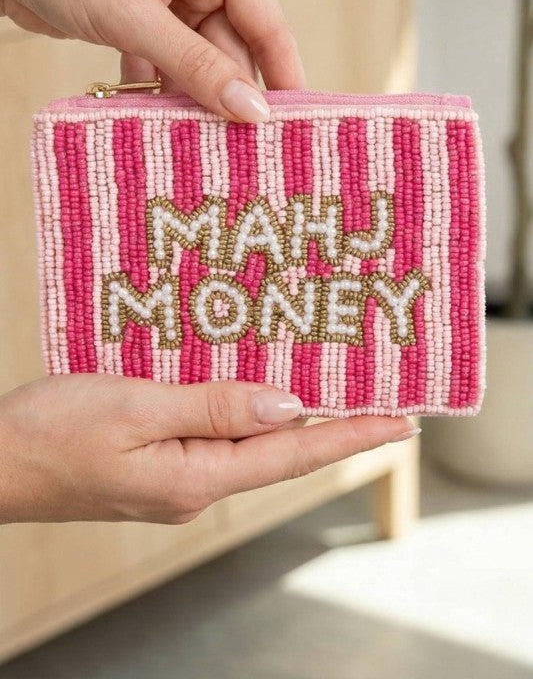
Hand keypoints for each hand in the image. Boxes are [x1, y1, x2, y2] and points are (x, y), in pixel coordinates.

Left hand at [0, 0, 304, 120]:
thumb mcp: (134, 17)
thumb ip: (196, 66)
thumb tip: (251, 110)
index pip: (267, 24)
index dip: (284, 77)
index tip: (294, 125)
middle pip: (235, 52)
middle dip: (231, 98)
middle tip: (243, 152)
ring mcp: (174, 3)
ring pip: (202, 66)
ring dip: (195, 102)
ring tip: (202, 146)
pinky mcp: (147, 24)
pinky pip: (171, 69)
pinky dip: (164, 95)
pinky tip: (161, 124)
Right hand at [0, 374, 417, 523]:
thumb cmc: (50, 434)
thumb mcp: (133, 408)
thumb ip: (211, 406)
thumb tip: (284, 404)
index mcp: (196, 477)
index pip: (293, 454)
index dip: (350, 435)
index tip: (402, 420)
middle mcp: (195, 485)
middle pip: (280, 451)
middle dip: (334, 426)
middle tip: (383, 398)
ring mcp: (177, 477)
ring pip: (250, 442)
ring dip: (294, 417)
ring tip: (335, 389)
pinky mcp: (159, 463)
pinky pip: (218, 436)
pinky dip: (249, 412)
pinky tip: (259, 391)